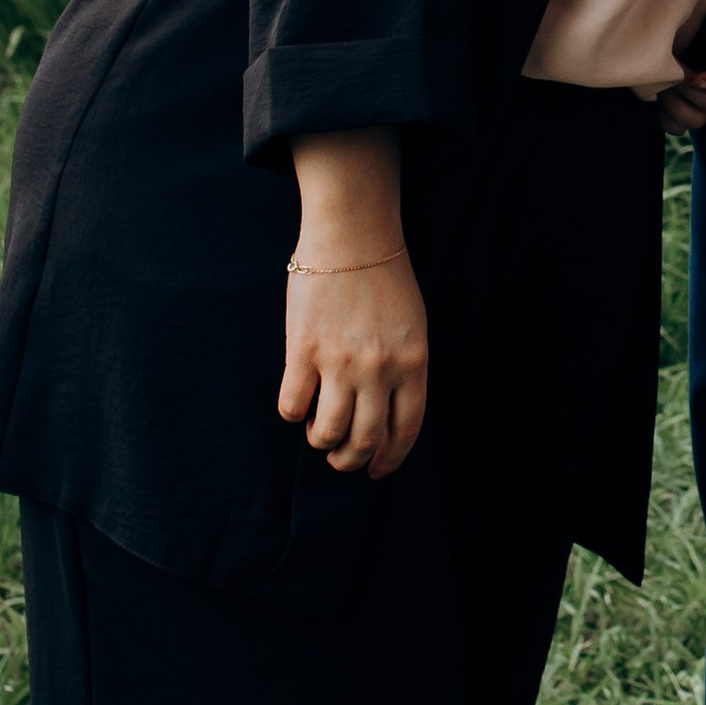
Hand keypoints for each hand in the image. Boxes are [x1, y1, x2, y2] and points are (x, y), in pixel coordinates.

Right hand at [279, 251, 428, 481]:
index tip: (377, 470)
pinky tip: (296, 403)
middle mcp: (380, 370)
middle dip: (352, 459)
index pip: (405, 430)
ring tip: (318, 433)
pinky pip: (293, 404)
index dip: (390, 458)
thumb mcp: (413, 327)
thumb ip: (405, 369)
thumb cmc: (384, 277)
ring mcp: (341, 362)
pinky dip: (293, 413)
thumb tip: (384, 411)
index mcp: (413, 364)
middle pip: (365, 440)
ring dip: (321, 441)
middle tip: (341, 458)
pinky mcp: (304, 350)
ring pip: (328, 431)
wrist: (353, 234)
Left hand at [656, 0, 705, 135]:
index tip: (695, 78)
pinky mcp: (683, 99)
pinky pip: (677, 125)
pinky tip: (655, 96)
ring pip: (697, 120)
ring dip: (676, 107)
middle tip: (670, 71)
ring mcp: (703, 93)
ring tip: (660, 83)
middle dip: (690, 92)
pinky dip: (665, 118)